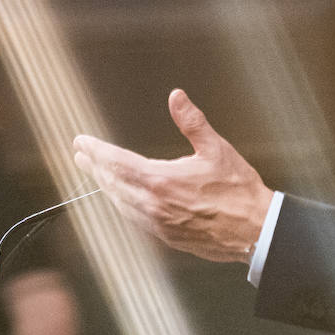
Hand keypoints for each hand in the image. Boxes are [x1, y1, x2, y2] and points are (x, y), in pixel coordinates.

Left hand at [72, 89, 272, 264]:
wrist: (253, 230)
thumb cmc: (238, 189)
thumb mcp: (217, 149)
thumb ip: (192, 122)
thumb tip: (176, 97)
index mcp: (161, 180)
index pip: (116, 162)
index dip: (96, 151)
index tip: (81, 142)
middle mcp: (152, 204)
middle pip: (111, 183)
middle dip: (94, 166)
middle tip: (82, 155)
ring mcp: (156, 223)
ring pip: (119, 202)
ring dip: (106, 185)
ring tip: (98, 172)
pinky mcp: (164, 236)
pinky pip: (133, 217)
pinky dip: (122, 202)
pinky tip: (123, 197)